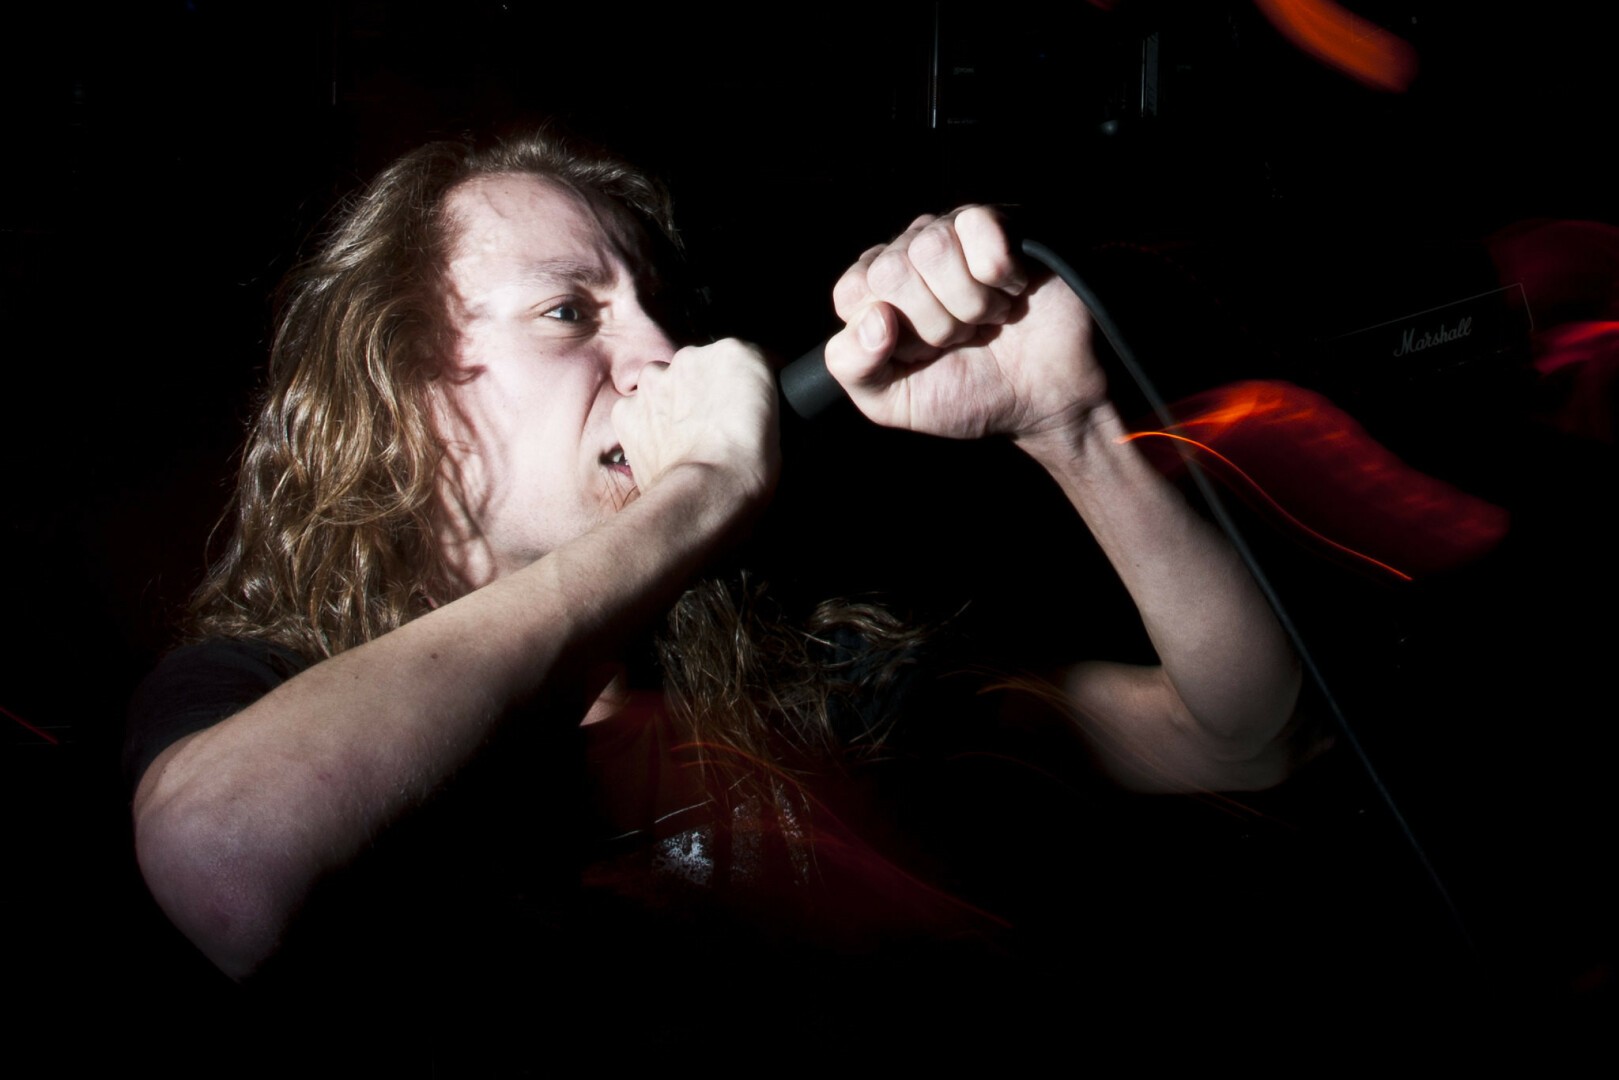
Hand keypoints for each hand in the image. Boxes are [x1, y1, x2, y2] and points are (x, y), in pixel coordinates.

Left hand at [611, 337, 779, 505]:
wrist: (705, 495)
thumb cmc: (747, 467)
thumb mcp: (779, 423)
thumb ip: (757, 398)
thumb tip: (747, 408)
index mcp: (735, 353)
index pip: (741, 359)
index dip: (745, 385)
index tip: (746, 406)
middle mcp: (690, 357)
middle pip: (698, 369)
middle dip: (705, 392)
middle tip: (716, 428)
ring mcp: (654, 381)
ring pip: (663, 386)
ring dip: (673, 405)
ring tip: (686, 440)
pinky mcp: (627, 409)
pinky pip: (635, 412)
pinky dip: (646, 427)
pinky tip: (663, 449)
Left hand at [823, 206, 1104, 445]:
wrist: (1050, 397)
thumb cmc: (970, 392)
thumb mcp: (893, 402)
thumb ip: (853, 368)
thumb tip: (873, 317)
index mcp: (871, 291)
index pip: (851, 293)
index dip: (891, 336)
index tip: (923, 355)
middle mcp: (905, 253)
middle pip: (891, 271)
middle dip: (934, 325)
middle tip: (963, 338)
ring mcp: (951, 233)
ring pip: (934, 248)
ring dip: (971, 304)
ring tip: (989, 319)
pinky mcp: (998, 222)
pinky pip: (979, 228)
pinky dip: (1001, 274)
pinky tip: (1012, 289)